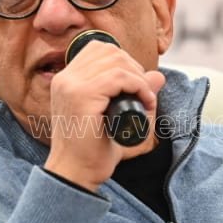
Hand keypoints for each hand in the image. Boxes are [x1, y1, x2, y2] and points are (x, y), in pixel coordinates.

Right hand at [44, 41, 165, 190]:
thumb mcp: (116, 116)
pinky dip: (138, 86)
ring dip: (139, 78)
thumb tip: (157, 76)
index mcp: (66, 80)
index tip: (137, 85)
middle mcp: (65, 78)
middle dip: (134, 68)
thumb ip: (134, 94)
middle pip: (109, 51)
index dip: (124, 61)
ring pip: (116, 61)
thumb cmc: (93, 150)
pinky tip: (146, 102)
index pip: (98, 49)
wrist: (76, 174)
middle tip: (144, 94)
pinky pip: (118, 77)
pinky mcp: (81, 97)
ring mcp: (71, 86)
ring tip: (146, 100)